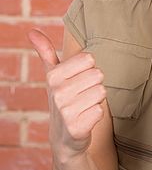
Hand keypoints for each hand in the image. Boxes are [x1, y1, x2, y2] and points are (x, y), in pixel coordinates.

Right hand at [28, 29, 106, 162]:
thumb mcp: (53, 75)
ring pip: (102, 91)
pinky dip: (96, 115)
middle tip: (82, 96)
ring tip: (84, 107)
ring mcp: (66, 110)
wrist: (64, 138)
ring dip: (96, 100)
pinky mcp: (77, 127)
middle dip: (94, 85)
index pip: (89, 58)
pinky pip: (101, 110)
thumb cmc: (64, 99)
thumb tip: (31, 31)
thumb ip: (46, 52)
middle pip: (98, 74)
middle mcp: (58, 91)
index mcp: (54, 75)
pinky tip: (85, 119)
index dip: (88, 70)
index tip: (78, 81)